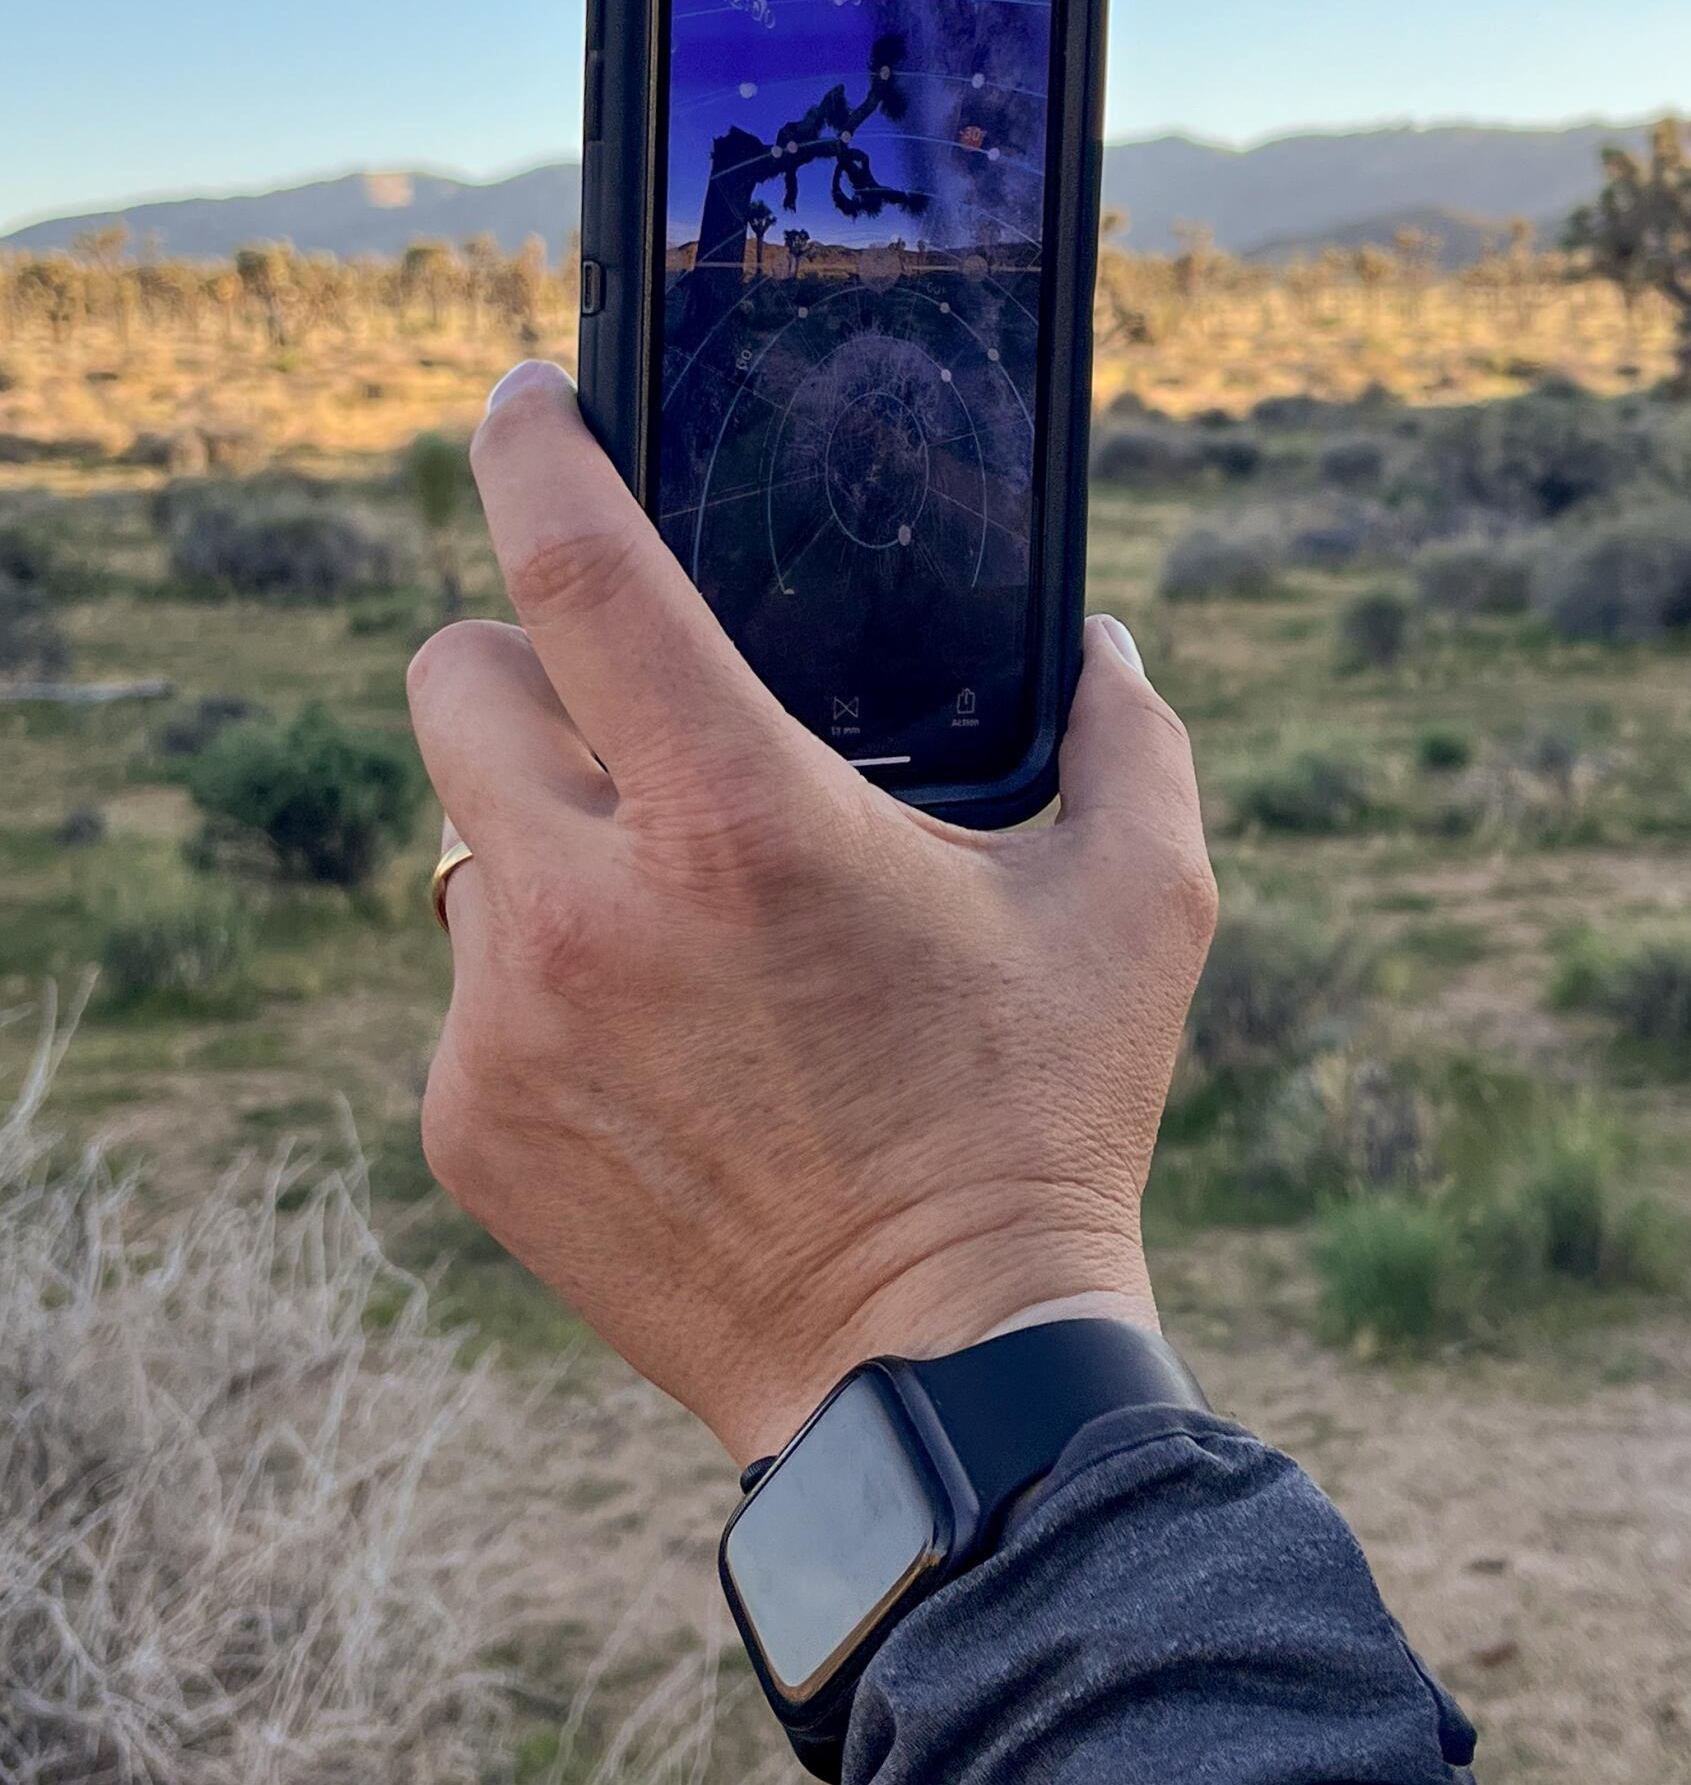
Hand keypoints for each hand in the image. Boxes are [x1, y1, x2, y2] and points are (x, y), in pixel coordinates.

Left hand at [406, 363, 1216, 1464]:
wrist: (937, 1383)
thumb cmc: (1043, 1127)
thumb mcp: (1144, 908)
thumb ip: (1130, 738)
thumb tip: (1100, 642)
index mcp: (740, 817)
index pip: (575, 564)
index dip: (534, 450)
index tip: (526, 401)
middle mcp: (586, 906)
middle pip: (453, 680)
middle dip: (525, 664)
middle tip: (626, 719)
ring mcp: (504, 1025)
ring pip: (466, 841)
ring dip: (551, 842)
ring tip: (681, 930)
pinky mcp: (466, 1125)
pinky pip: (471, 986)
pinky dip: (543, 985)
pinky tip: (663, 1055)